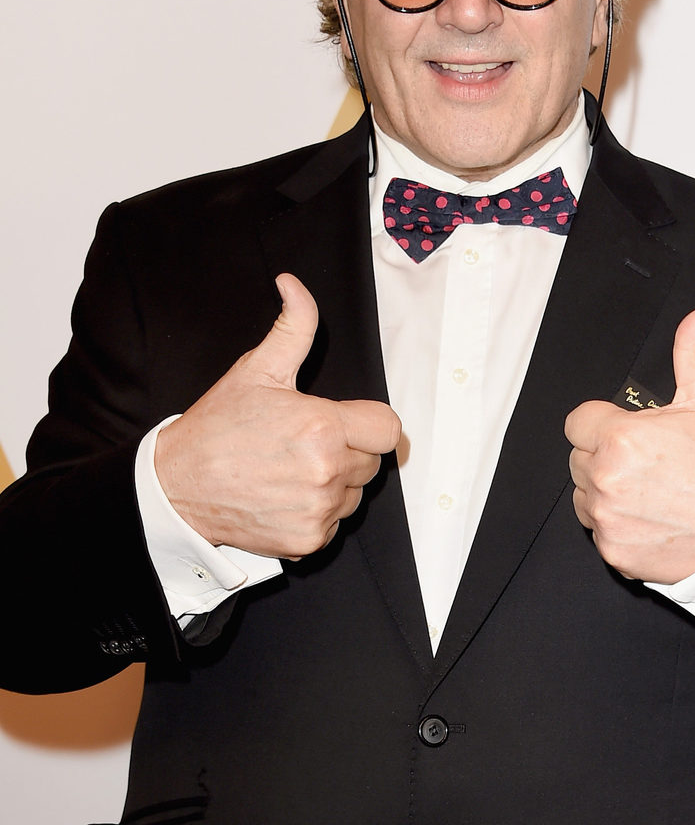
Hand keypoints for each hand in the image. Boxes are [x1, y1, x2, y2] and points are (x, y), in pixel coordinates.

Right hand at [155, 273, 401, 557]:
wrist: (177, 486)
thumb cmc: (217, 428)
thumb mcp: (257, 370)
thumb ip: (293, 327)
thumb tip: (294, 285)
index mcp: (323, 425)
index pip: (387, 428)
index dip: (369, 423)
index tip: (345, 422)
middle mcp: (327, 470)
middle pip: (371, 461)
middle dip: (348, 450)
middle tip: (304, 443)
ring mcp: (318, 509)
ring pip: (354, 493)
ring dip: (334, 483)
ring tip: (290, 469)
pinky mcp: (309, 539)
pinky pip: (334, 522)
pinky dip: (316, 513)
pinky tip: (283, 495)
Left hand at [565, 301, 694, 584]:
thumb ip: (694, 348)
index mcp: (620, 437)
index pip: (578, 421)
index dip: (604, 423)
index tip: (633, 432)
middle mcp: (605, 480)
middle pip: (579, 456)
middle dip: (605, 454)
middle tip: (650, 461)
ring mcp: (607, 520)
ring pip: (584, 494)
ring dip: (606, 489)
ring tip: (651, 489)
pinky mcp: (613, 552)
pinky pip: (598, 529)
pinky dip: (617, 524)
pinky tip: (652, 517)